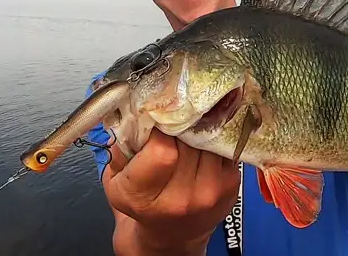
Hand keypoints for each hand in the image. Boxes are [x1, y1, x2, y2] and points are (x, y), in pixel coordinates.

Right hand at [102, 128, 240, 254]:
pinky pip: (224, 145)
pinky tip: (203, 141)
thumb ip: (121, 147)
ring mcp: (210, 192)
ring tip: (187, 129)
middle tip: (172, 119)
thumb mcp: (116, 180)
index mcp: (144, 197)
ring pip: (209, 138)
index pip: (162, 150)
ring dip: (199, 128)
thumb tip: (135, 110)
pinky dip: (214, 138)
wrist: (171, 237)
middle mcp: (181, 199)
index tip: (155, 122)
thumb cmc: (141, 203)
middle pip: (188, 140)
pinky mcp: (231, 185)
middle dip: (180, 124)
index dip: (160, 129)